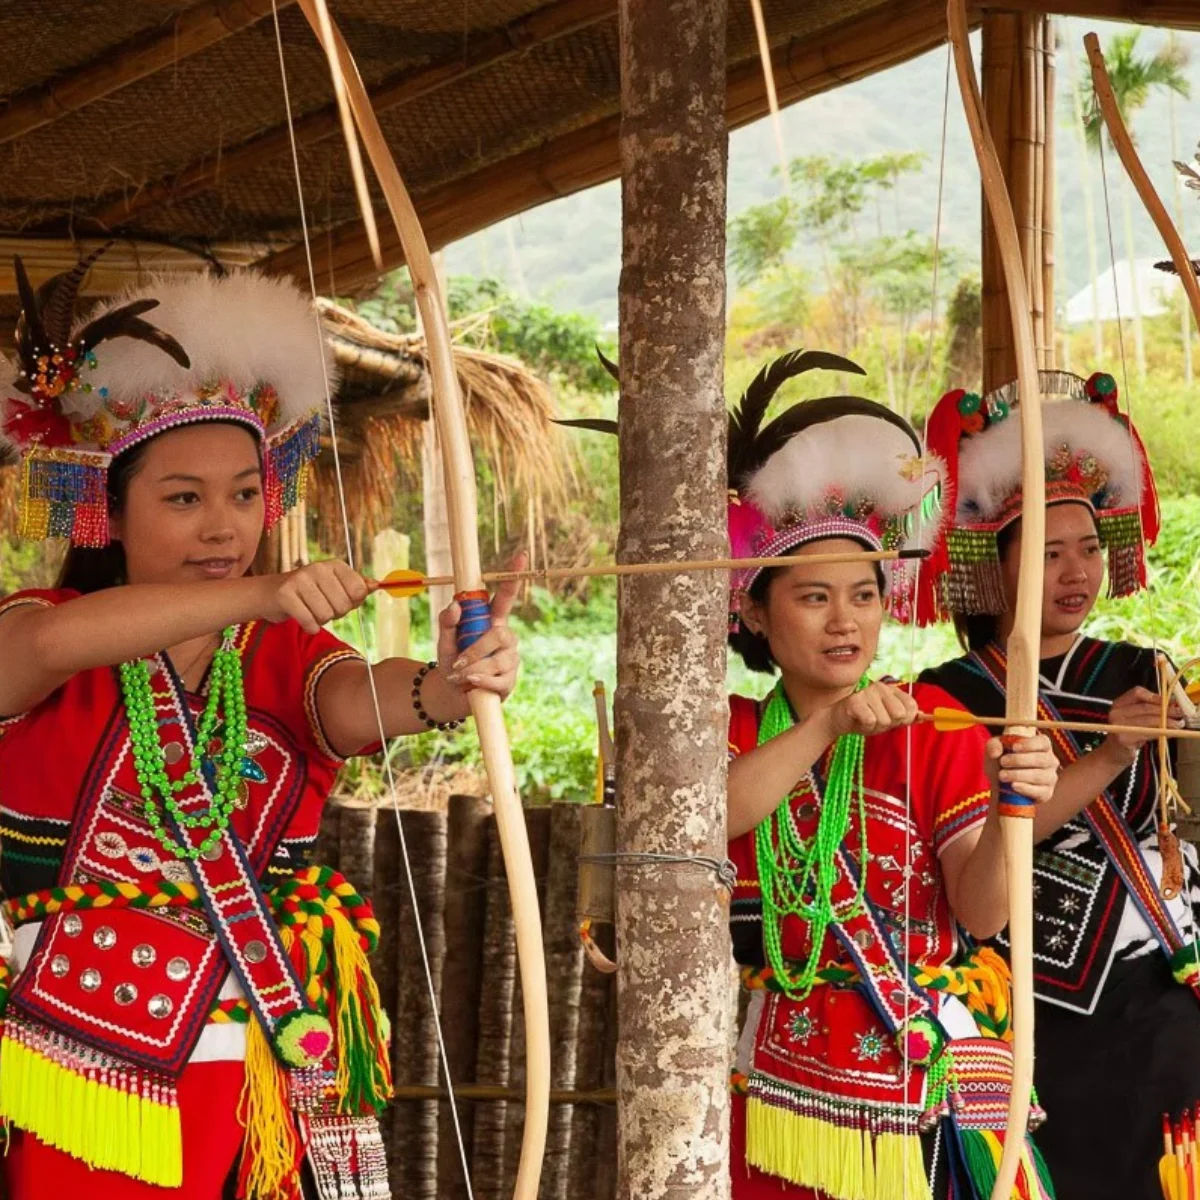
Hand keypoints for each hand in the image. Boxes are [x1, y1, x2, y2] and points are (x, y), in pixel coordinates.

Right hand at [260, 560, 369, 633]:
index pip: (359, 591)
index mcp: (335, 565)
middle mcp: (319, 568)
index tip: (338, 600)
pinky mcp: (285, 595)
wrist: (270, 595)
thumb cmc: (309, 593)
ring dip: (320, 620)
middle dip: (335, 614)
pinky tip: (302, 619)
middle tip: (320, 606)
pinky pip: (310, 623)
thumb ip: (357, 587)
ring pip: (326, 615)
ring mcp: (300, 579)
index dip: (352, 603)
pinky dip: (309, 627)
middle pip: (344, 606)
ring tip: (309, 609)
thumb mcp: (334, 586)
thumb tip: (376, 585)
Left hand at [433, 552, 522, 699]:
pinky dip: (480, 681)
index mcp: (491, 621)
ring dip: (473, 668)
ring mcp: (510, 658)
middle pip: (500, 635)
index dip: (513, 576)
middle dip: (476, 649)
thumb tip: (455, 605)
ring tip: (458, 675)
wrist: (453, 693)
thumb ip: (447, 622)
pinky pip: (499, 679)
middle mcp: (505, 637)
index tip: (521, 555)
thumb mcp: (444, 640)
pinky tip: (470, 683)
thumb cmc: (452, 660)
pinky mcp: (510, 680)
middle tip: (458, 662)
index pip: (505, 596)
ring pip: (498, 660)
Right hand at [826, 681, 918, 738]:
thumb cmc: (865, 718)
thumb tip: (923, 716)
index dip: (907, 719)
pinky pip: (870, 721)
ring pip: (884, 720)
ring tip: (866, 721)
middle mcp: (881, 687)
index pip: (911, 705)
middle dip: (889, 724)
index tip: (896, 721)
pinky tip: (858, 721)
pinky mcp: (855, 701)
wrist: (838, 720)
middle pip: (899, 714)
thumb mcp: (889, 718)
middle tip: (877, 721)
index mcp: (891, 690)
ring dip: (876, 727)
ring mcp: (867, 692)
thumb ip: (906, 717)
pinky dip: (866, 727)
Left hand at [985, 732, 1058, 804]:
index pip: (1043, 742)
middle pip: (1041, 759)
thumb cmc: (1002, 761)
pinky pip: (1039, 791)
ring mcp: (1050, 778)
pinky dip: (1025, 788)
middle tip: (1002, 762)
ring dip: (1018, 775)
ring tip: (1002, 775)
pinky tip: (1013, 785)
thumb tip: (996, 752)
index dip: (1030, 744)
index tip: (1014, 747)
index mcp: (1042, 746)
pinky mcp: (1046, 793)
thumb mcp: (994, 749)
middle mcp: (1050, 761)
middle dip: (1019, 760)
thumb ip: (993, 745)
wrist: (1001, 784)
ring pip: (1039, 776)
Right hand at [1103, 686, 1179, 763]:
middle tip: (1179, 713)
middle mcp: (1116, 713)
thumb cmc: (1128, 735)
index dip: (1154, 696)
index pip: (1137, 693)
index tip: (1169, 701)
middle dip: (1165, 710)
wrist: (1113, 754)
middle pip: (1145, 707)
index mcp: (1119, 704)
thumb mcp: (1135, 719)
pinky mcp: (1124, 738)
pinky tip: (1169, 732)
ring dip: (1166, 722)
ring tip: (1178, 724)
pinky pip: (1147, 733)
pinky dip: (1161, 732)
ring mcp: (1118, 726)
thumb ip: (1148, 710)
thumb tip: (1171, 705)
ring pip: (1147, 720)